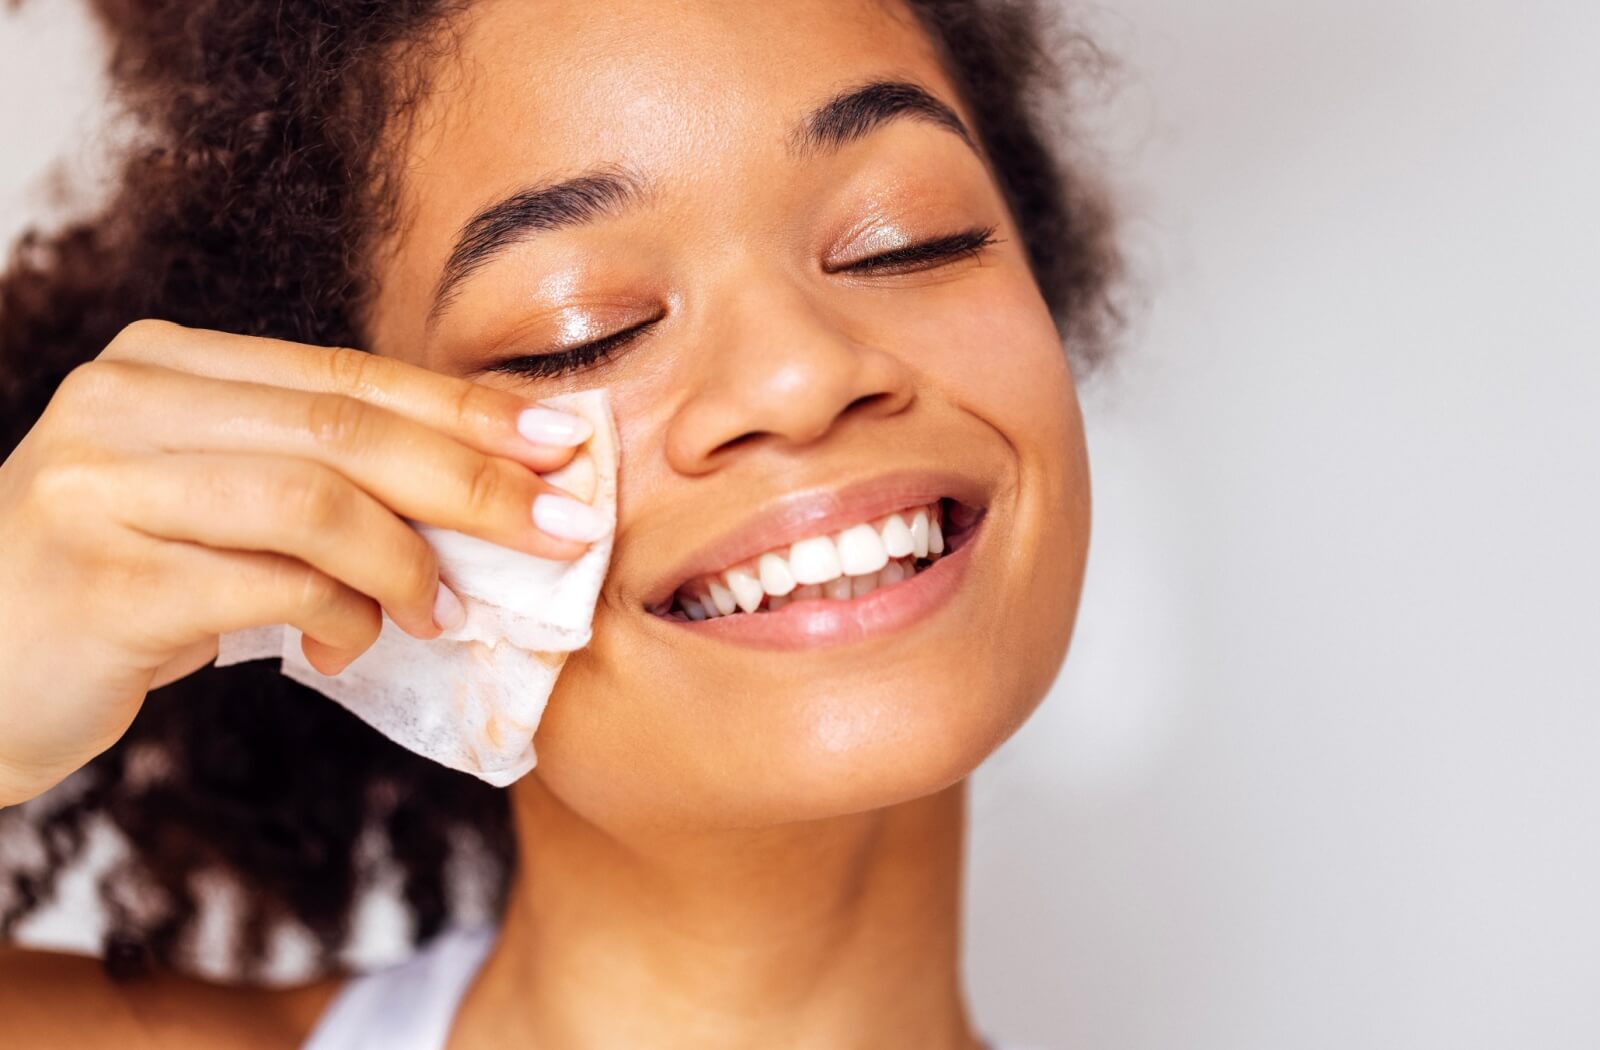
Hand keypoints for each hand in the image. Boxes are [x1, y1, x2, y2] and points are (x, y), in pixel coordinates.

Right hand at [0, 319, 605, 805]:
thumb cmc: (119, 589)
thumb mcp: (213, 511)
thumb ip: (319, 485)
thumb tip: (489, 501)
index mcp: (163, 366)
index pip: (348, 375)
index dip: (465, 410)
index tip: (563, 442)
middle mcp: (124, 404)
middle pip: (343, 427)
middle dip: (473, 482)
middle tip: (561, 530)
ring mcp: (99, 486)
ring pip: (311, 500)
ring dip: (406, 564)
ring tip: (444, 612)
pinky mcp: (99, 580)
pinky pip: (267, 585)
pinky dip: (339, 615)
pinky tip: (351, 645)